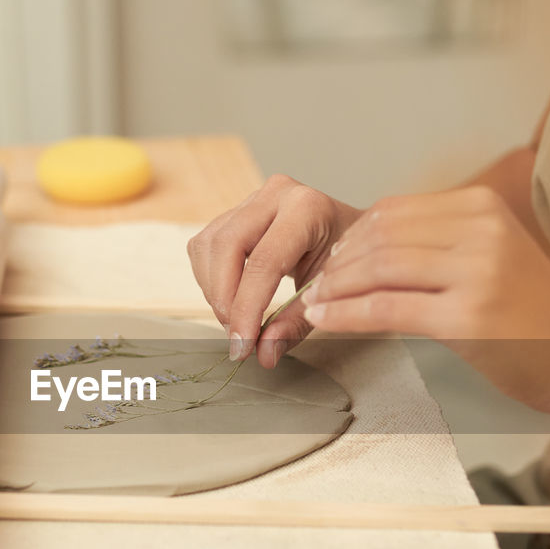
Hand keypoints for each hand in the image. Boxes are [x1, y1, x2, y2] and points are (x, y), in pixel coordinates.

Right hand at [187, 174, 362, 367]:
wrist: (344, 233)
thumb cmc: (342, 259)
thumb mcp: (327, 292)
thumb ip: (296, 324)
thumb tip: (264, 354)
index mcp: (307, 208)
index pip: (264, 262)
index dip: (247, 308)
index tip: (242, 345)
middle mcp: (275, 194)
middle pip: (227, 246)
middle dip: (224, 300)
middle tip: (236, 337)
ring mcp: (251, 199)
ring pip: (209, 246)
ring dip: (214, 291)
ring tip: (235, 321)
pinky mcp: (233, 212)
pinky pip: (205, 246)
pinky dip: (210, 279)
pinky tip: (230, 299)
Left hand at [301, 185, 549, 413]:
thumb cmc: (532, 314)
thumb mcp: (489, 255)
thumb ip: (437, 244)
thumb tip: (362, 248)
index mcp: (481, 207)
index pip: (393, 212)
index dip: (351, 237)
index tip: (328, 262)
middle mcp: (480, 231)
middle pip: (381, 238)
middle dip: (336, 265)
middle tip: (312, 287)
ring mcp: (476, 273)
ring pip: (379, 270)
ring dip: (335, 289)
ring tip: (313, 305)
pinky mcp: (468, 318)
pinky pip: (387, 309)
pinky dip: (347, 314)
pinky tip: (325, 321)